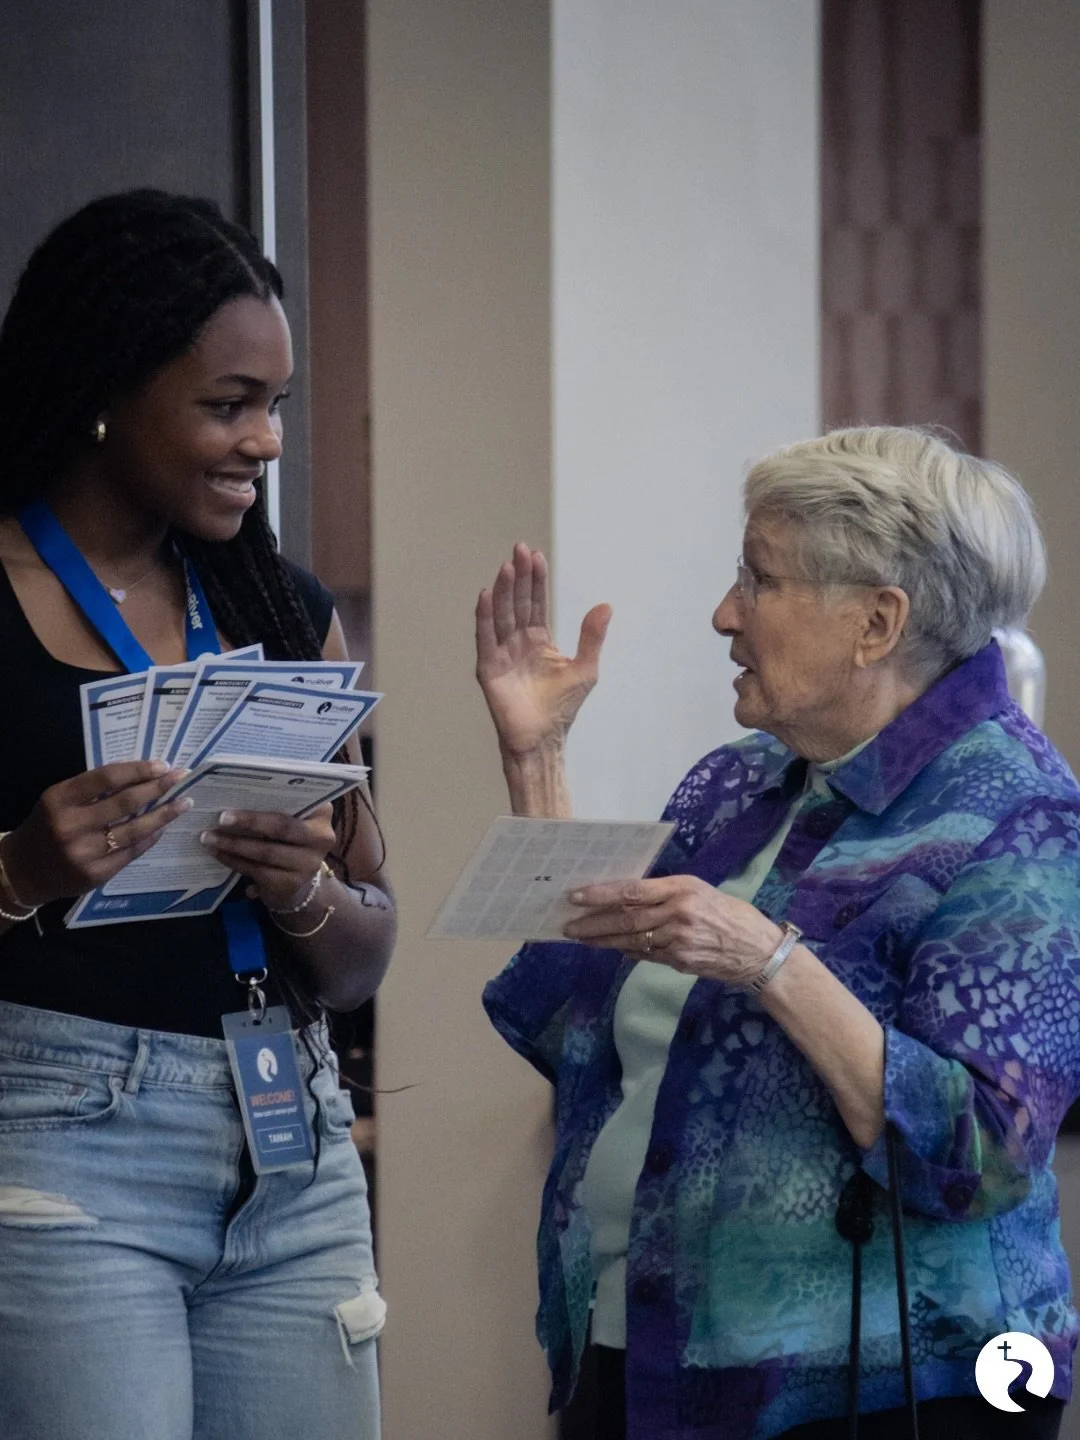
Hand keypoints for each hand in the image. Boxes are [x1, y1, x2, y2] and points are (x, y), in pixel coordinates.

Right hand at [1, 761, 190, 907]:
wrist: (24, 870)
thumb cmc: (48, 825)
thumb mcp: (59, 800)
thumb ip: (92, 789)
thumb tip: (142, 775)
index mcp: (59, 799)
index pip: (106, 778)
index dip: (137, 770)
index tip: (163, 765)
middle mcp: (70, 826)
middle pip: (125, 803)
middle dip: (158, 788)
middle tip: (182, 777)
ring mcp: (84, 854)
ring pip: (134, 830)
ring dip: (164, 815)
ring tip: (184, 802)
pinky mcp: (96, 875)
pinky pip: (131, 852)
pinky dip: (150, 837)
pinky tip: (163, 827)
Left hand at [199, 803, 335, 913]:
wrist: (300, 882)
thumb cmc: (289, 839)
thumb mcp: (291, 819)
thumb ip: (275, 806)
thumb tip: (236, 792)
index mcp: (322, 813)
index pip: (299, 799)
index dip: (271, 796)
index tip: (242, 791)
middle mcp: (321, 838)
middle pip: (282, 827)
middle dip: (249, 822)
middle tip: (220, 818)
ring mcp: (308, 864)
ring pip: (266, 852)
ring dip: (234, 844)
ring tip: (209, 837)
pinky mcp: (290, 884)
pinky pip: (257, 870)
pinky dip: (234, 861)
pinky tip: (218, 853)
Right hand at [475, 542, 611, 757]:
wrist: (544, 738)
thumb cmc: (562, 707)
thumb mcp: (585, 668)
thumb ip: (592, 636)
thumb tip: (606, 605)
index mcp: (539, 639)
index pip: (535, 602)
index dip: (535, 579)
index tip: (535, 555)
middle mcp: (518, 642)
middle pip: (516, 602)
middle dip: (518, 576)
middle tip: (519, 550)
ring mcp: (501, 653)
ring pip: (501, 615)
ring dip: (502, 590)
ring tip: (506, 566)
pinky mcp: (489, 668)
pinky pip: (485, 638)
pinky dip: (484, 617)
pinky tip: (485, 595)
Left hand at [562, 875, 782, 986]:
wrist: (759, 951)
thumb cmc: (730, 914)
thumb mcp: (701, 891)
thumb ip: (667, 894)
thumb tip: (628, 897)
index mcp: (683, 888)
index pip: (633, 890)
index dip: (601, 894)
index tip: (576, 896)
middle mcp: (678, 913)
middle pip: (626, 918)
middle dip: (593, 923)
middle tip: (568, 925)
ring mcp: (678, 940)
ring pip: (631, 939)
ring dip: (603, 940)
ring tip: (581, 938)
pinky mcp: (680, 961)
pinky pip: (646, 955)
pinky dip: (627, 950)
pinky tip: (612, 947)